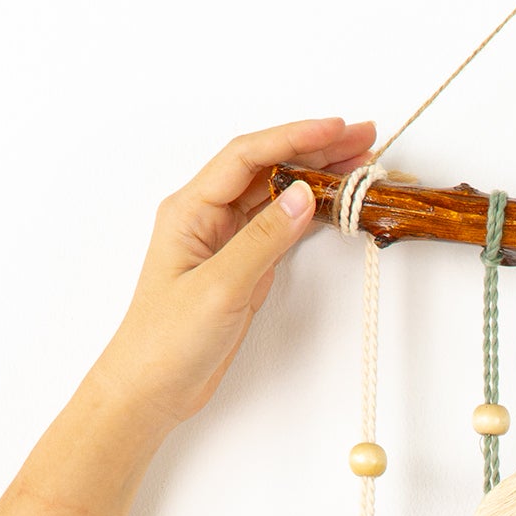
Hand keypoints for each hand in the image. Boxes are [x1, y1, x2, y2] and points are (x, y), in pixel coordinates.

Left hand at [97, 116, 376, 436]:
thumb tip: (303, 194)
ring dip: (317, 177)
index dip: (294, 137)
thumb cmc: (168, 339)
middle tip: (363, 138)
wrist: (152, 387)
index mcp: (190, 209)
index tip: (336, 129)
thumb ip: (263, 239)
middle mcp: (208, 216)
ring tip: (359, 164)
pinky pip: (280, 225)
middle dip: (314, 149)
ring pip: (276, 193)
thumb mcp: (219, 287)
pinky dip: (311, 212)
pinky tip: (334, 203)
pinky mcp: (243, 265)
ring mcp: (227, 239)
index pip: (247, 157)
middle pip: (266, 167)